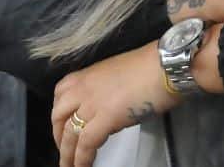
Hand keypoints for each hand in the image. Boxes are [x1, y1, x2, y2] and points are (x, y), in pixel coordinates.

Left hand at [50, 43, 181, 166]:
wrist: (165, 66)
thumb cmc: (150, 66)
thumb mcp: (119, 73)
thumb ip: (106, 89)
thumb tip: (108, 106)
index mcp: (87, 74)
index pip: (61, 93)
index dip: (58, 113)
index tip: (62, 125)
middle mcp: (84, 88)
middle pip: (58, 116)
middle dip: (58, 136)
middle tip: (64, 149)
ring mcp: (92, 104)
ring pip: (68, 133)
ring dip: (67, 154)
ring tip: (69, 166)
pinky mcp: (105, 119)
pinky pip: (85, 144)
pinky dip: (81, 159)